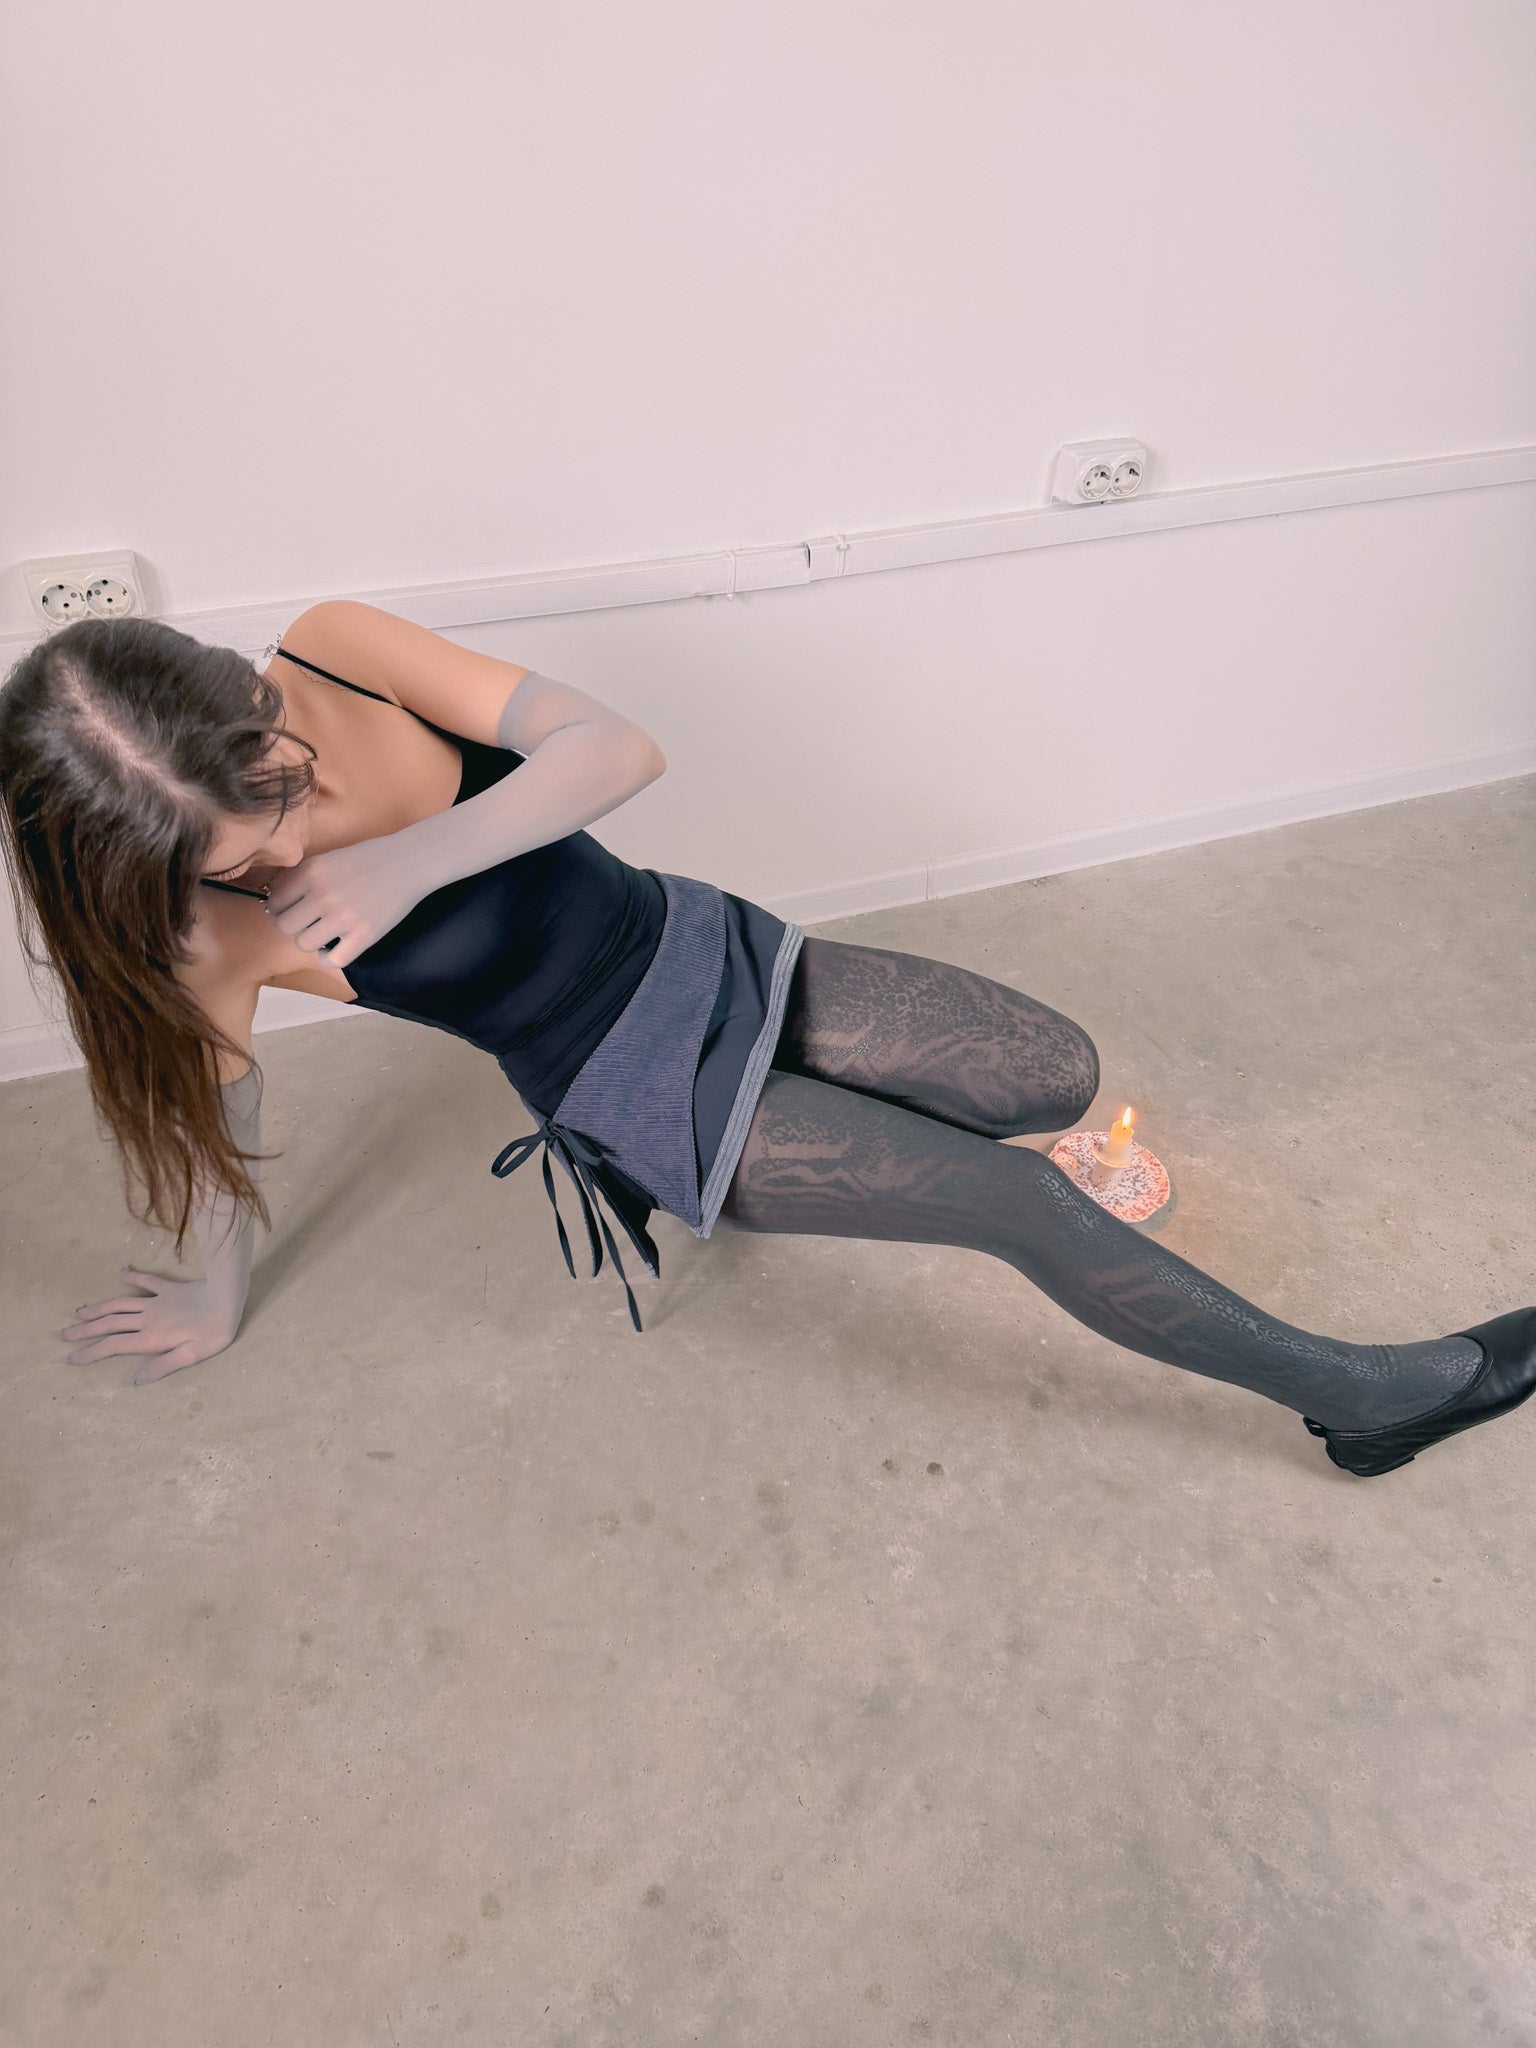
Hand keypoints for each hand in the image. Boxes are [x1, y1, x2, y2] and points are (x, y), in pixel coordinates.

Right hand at [61, 1268, 241, 1384]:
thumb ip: (163, 1366)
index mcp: (152, 1338)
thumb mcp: (192, 1356)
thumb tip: (135, 1380)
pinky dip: (132, 1277)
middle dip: (86, 1330)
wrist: (227, 1296)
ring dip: (99, 1308)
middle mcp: (148, 1318)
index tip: (72, 1358)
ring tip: (80, 1311)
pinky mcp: (169, 1288)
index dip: (92, 1352)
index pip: (114, 1346)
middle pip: (110, 1324)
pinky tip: (121, 1273)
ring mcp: (157, 1301)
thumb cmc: (214, 1331)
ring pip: (121, 1304)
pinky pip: (146, 1281)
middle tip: (64, 1334)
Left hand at [263, 835, 433, 968]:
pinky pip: (331, 960)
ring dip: (312, 941)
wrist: (409, 863)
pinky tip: (336, 947)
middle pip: (285, 926)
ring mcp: (343, 917)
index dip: (281, 909)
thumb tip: (275, 905)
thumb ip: (302, 878)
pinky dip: (329, 958)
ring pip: (304, 944)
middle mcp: (323, 895)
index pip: (275, 902)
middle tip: (310, 922)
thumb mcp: (328, 858)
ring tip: (325, 933)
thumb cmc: (368, 858)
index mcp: (311, 872)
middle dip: (295, 926)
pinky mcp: (364, 935)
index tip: (294, 910)